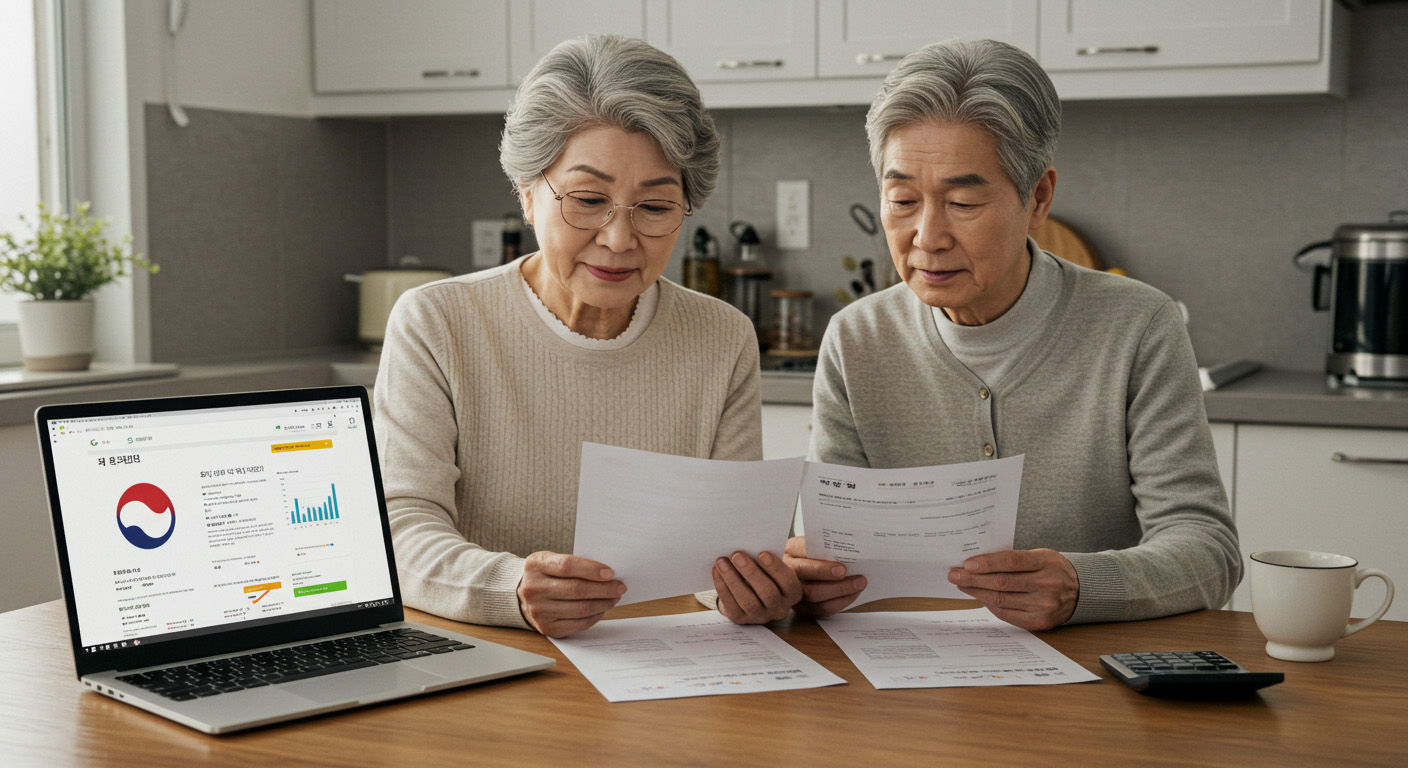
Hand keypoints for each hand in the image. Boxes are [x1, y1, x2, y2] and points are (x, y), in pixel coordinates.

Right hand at [517, 551, 625, 637]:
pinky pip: (579, 623)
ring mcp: (539, 611)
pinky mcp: (547, 628)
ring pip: (580, 609)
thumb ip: (575, 563)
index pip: (567, 566)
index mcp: (535, 565)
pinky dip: (596, 616)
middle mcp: (534, 589)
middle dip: (604, 588)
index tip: (610, 573)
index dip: (591, 569)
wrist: (524, 595)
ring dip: (603, 603)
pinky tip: (602, 608)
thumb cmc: (546, 574)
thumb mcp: (552, 560)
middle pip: (576, 589)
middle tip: (620, 587)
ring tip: (614, 597)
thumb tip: (608, 574)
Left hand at [711, 550, 802, 623]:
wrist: (752, 593)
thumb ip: (768, 559)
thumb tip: (751, 544)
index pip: (788, 582)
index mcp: (792, 593)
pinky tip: (716, 571)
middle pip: (767, 592)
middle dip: (750, 572)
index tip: (762, 553)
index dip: (775, 568)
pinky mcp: (741, 619)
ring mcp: (760, 616)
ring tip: (722, 561)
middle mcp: (779, 608)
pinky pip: (731, 604)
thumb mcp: (772, 567)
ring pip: (748, 600)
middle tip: (736, 555)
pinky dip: (722, 587)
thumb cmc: (765, 573)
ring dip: (732, 579)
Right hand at [782, 536, 866, 618]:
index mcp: (789, 550)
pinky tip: (853, 593)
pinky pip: (821, 609)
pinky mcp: (802, 607)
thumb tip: (851, 549)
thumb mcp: (815, 543)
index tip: (842, 569)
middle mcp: (786, 571)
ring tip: (860, 584)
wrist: (805, 567)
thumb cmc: (814, 552)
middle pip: (805, 579)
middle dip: (832, 580)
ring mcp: (792, 592)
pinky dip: (840, 602)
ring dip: (840, 591)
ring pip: (813, 595)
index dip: (821, 565)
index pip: (802, 555)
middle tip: (855, 578)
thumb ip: (826, 546)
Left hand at [947, 548, 1078, 630]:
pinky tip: (979, 597)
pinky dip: (989, 605)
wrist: (1081, 591)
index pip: (1011, 561)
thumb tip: (978, 563)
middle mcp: (1047, 585)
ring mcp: (1044, 606)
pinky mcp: (1040, 622)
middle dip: (973, 579)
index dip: (987, 563)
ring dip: (977, 593)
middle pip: (1002, 582)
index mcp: (1046, 562)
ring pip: (1001, 600)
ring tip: (963, 586)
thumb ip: (1014, 559)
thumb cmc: (1053, 569)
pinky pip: (1007, 615)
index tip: (967, 564)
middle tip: (954, 575)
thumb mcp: (1041, 555)